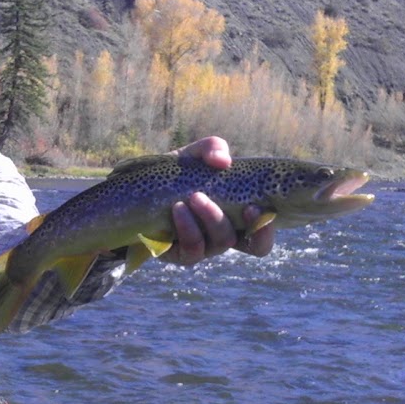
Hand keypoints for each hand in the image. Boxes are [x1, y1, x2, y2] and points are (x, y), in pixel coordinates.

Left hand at [166, 137, 276, 265]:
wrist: (137, 190)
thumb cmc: (176, 173)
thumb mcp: (195, 155)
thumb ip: (213, 148)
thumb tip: (223, 161)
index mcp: (238, 215)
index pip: (263, 232)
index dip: (267, 227)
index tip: (257, 207)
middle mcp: (225, 235)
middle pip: (253, 245)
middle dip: (251, 227)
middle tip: (245, 206)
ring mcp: (205, 248)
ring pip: (221, 243)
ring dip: (211, 218)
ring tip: (194, 196)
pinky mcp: (180, 255)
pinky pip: (192, 250)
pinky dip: (187, 227)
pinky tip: (178, 209)